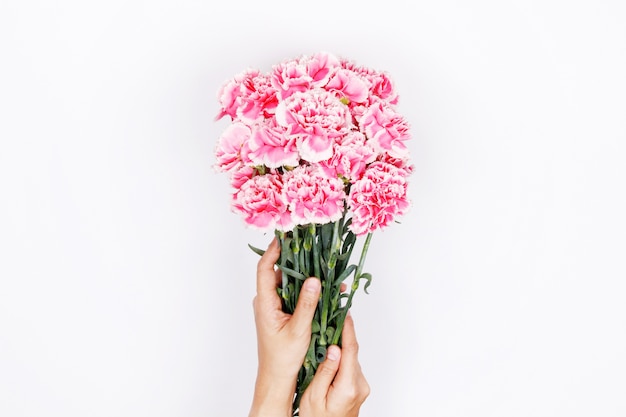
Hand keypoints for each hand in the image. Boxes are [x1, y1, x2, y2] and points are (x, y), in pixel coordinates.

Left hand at [249, 238, 321, 416]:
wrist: (277, 377)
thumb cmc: (283, 358)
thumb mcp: (299, 330)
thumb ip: (307, 304)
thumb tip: (315, 279)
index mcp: (265, 303)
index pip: (265, 269)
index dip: (274, 251)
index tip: (285, 236)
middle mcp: (267, 301)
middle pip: (279, 272)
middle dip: (297, 260)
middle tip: (312, 247)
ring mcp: (274, 306)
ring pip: (289, 283)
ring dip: (306, 277)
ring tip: (326, 270)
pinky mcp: (282, 312)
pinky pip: (294, 295)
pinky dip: (307, 290)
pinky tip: (325, 290)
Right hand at [299, 313, 369, 416]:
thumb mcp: (313, 396)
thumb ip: (325, 371)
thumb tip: (334, 349)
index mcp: (348, 387)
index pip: (351, 351)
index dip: (348, 330)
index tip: (346, 314)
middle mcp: (359, 385)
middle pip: (351, 353)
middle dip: (341, 337)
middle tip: (329, 321)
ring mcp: (361, 387)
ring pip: (351, 359)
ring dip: (340, 349)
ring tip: (324, 340)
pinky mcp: (359, 387)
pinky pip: (350, 367)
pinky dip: (342, 359)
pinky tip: (330, 357)